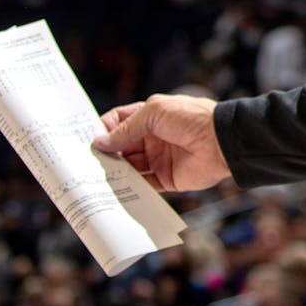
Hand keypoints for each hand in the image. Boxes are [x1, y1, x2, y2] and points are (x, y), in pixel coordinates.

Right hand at [92, 94, 230, 192]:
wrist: (223, 142)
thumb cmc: (193, 119)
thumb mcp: (155, 113)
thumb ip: (126, 128)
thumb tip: (99, 142)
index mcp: (150, 117)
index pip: (118, 122)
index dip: (102, 130)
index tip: (84, 141)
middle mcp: (152, 138)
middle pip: (120, 148)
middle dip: (103, 155)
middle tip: (83, 165)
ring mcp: (159, 159)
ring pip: (128, 168)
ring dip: (113, 173)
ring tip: (93, 180)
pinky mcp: (166, 178)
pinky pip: (143, 186)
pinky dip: (129, 189)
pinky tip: (113, 192)